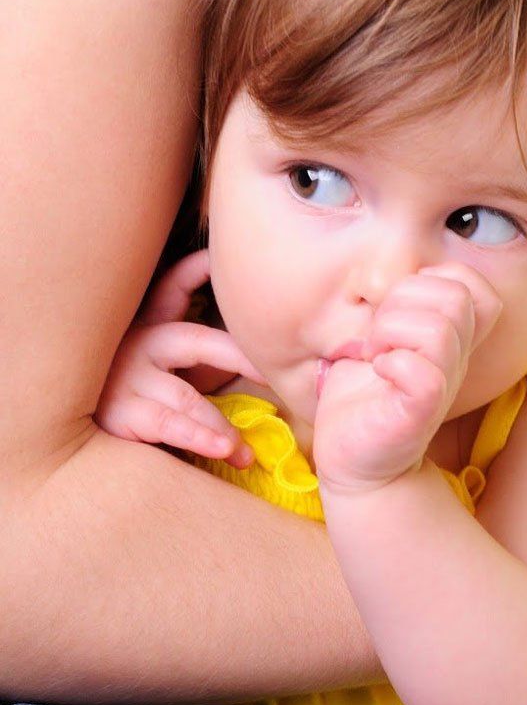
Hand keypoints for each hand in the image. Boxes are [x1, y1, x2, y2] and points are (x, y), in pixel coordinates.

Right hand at [94, 250, 264, 468]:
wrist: (77, 429)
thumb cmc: (144, 394)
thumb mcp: (174, 368)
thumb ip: (208, 358)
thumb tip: (267, 357)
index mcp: (152, 325)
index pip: (172, 288)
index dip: (192, 270)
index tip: (213, 254)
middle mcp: (139, 344)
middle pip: (196, 340)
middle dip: (238, 356)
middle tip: (272, 372)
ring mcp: (128, 379)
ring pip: (187, 397)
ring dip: (220, 424)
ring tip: (246, 447)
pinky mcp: (121, 413)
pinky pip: (170, 425)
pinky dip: (202, 439)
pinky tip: (226, 450)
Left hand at [314, 263, 501, 493]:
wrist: (355, 458)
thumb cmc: (364, 393)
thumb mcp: (381, 336)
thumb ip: (398, 305)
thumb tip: (396, 272)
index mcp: (451, 335)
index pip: (471, 282)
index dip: (434, 279)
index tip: (399, 308)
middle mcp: (456, 357)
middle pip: (455, 294)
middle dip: (402, 301)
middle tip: (378, 334)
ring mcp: (443, 383)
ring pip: (440, 327)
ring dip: (391, 331)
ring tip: (375, 354)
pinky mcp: (421, 411)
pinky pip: (423, 371)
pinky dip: (391, 364)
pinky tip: (378, 373)